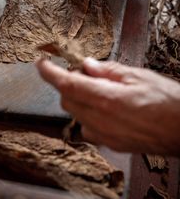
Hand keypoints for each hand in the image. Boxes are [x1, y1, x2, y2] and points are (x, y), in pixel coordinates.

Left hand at [36, 58, 179, 154]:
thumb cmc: (167, 100)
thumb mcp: (138, 75)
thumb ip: (107, 70)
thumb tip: (86, 64)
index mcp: (106, 99)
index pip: (67, 84)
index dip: (49, 73)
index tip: (41, 63)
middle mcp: (100, 120)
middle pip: (67, 100)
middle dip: (68, 83)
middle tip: (85, 72)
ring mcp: (104, 136)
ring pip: (75, 114)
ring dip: (78, 99)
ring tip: (99, 89)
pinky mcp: (111, 144)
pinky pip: (88, 128)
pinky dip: (88, 114)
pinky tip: (106, 108)